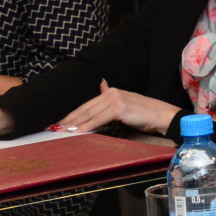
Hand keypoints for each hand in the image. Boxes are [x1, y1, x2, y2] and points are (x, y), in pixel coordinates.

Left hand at [56, 80, 179, 135]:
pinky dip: (86, 126)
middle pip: (85, 108)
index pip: (87, 105)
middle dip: (68, 118)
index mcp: (111, 92)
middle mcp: (112, 93)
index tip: (60, 122)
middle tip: (54, 127)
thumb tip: (101, 84)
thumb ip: (111, 97)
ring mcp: (115, 99)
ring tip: (61, 130)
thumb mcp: (126, 104)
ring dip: (74, 123)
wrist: (161, 116)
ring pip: (89, 113)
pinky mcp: (119, 107)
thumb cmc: (145, 114)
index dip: (73, 114)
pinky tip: (77, 131)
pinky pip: (99, 119)